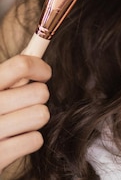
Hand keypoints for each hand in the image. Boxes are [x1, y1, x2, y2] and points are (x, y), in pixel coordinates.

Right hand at [0, 55, 50, 171]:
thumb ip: (9, 74)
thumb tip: (38, 45)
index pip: (21, 65)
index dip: (39, 67)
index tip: (44, 74)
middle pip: (39, 92)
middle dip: (38, 97)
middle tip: (26, 104)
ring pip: (41, 115)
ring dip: (35, 118)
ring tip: (21, 122)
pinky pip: (35, 139)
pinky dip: (30, 140)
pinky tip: (16, 140)